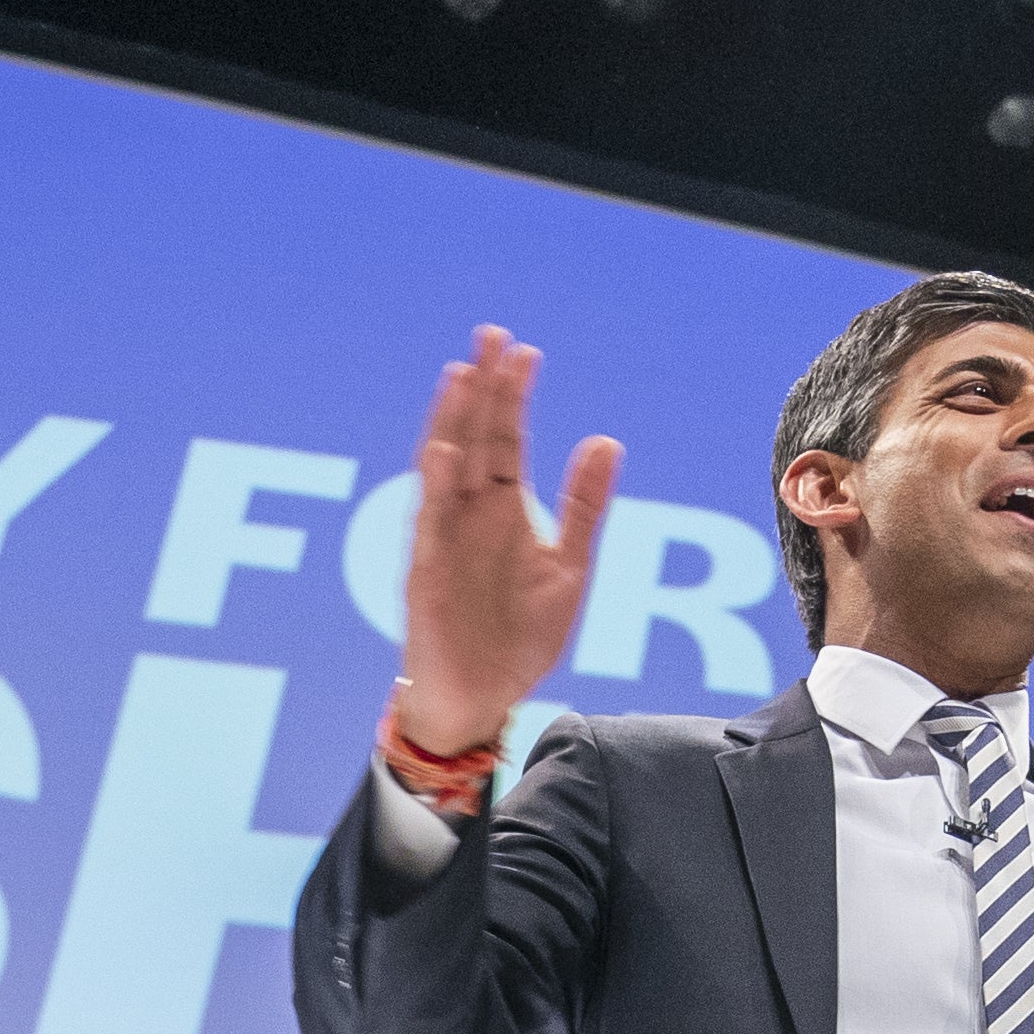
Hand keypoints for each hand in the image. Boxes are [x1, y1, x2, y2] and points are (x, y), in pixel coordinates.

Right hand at [394, 323, 623, 752]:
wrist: (482, 697)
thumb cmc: (519, 635)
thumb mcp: (569, 567)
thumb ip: (585, 506)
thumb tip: (606, 438)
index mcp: (504, 507)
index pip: (507, 437)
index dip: (514, 395)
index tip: (526, 351)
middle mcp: (470, 512)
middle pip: (474, 437)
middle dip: (484, 389)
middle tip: (493, 336)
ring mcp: (444, 538)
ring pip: (444, 468)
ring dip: (452, 422)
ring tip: (464, 374)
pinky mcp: (427, 573)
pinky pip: (429, 525)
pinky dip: (436, 488)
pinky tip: (444, 452)